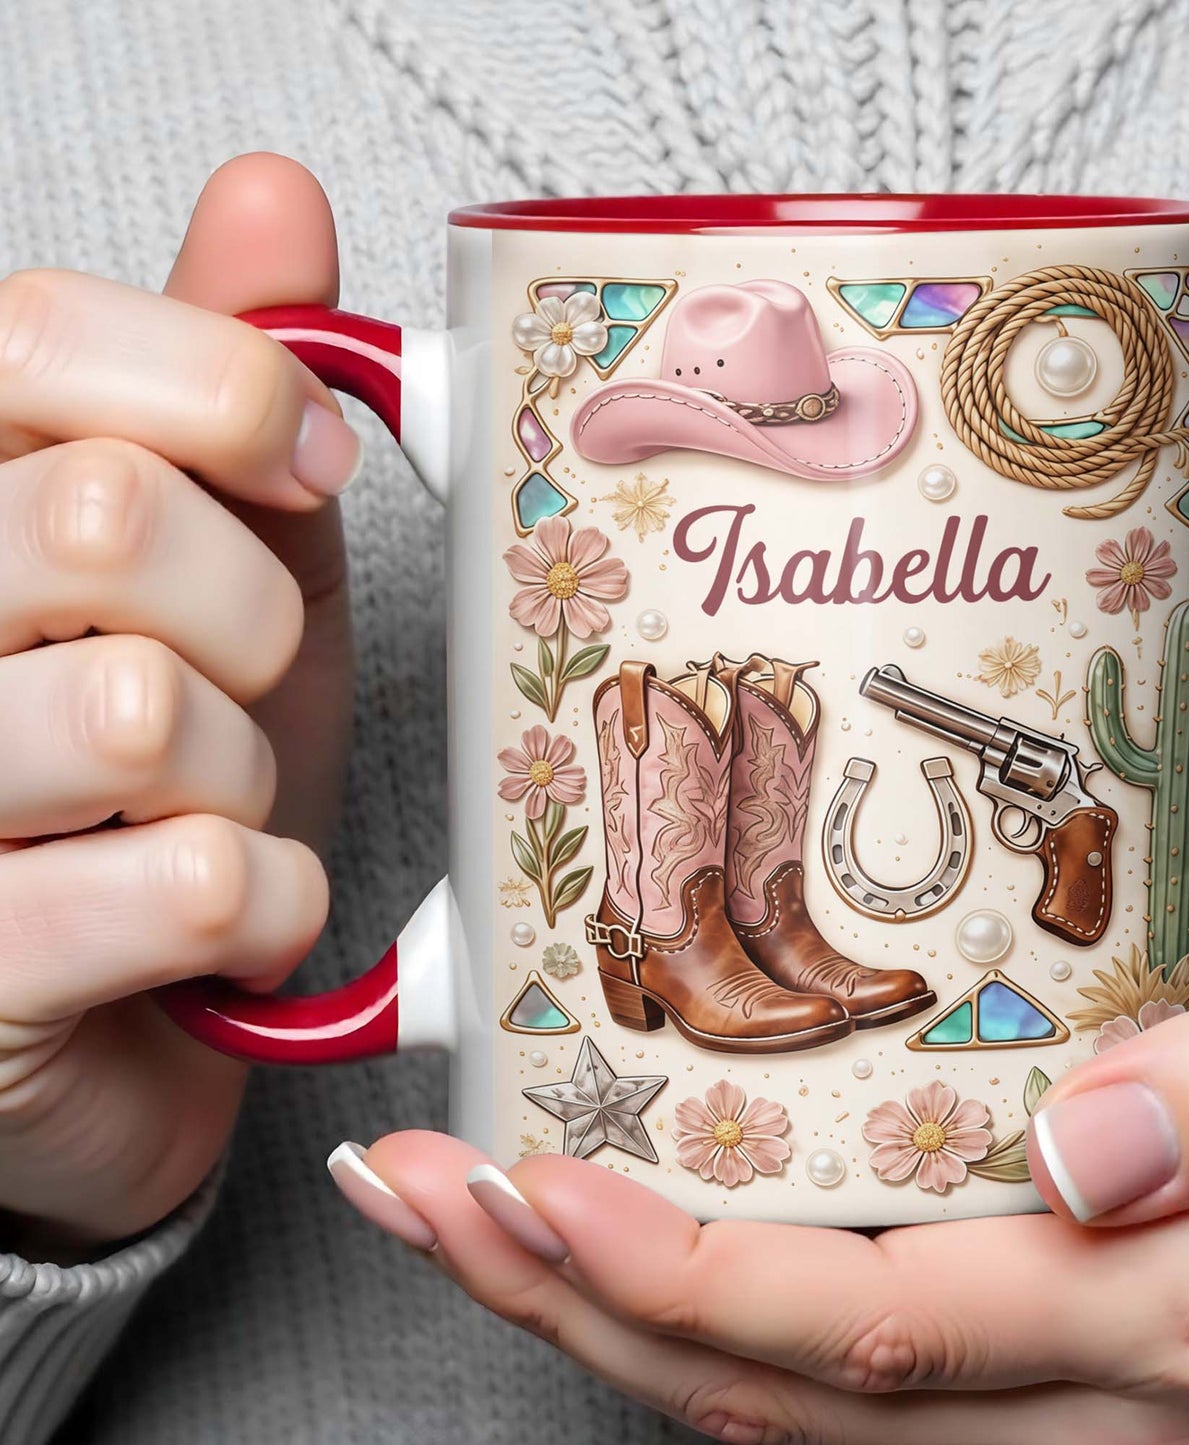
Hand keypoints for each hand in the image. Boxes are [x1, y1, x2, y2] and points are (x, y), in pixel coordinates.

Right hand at [0, 155, 356, 1248]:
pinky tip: (225, 926)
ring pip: (143, 710)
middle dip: (250, 617)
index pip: (33, 335)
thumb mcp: (215, 560)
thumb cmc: (161, 780)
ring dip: (243, 777)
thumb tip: (273, 195)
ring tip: (206, 816)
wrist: (117, 1013)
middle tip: (240, 689)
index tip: (311, 468)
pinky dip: (269, 909)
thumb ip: (216, 386)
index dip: (227, 389)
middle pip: (106, 518)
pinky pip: (190, 885)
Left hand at [341, 894, 1188, 1443]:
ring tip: (466, 1212)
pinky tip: (627, 1255)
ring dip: (604, 1319)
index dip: (668, 1271)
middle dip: (567, 1300)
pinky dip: (707, 1328)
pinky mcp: (1056, 1372)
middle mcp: (1095, 1392)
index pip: (861, 1324)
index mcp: (1169, 1310)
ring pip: (793, 1406)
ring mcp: (1068, 1407)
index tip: (517, 1181)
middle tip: (413, 1187)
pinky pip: (848, 1388)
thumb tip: (1092, 1150)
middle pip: (778, 1389)